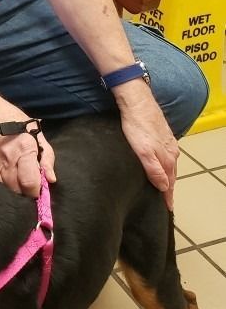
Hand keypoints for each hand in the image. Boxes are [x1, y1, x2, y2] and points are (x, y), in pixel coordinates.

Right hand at [0, 98, 55, 196]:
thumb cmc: (15, 121)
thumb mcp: (36, 134)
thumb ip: (47, 158)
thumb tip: (50, 179)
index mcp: (24, 151)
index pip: (30, 184)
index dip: (36, 190)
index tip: (38, 188)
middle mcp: (6, 161)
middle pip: (17, 191)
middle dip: (24, 189)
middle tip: (25, 179)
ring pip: (3, 190)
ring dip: (11, 187)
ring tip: (13, 175)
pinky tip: (0, 173)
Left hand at [114, 85, 178, 209]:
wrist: (136, 101)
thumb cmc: (137, 125)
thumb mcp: (143, 150)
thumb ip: (154, 169)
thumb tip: (164, 187)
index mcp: (167, 156)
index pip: (169, 182)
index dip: (168, 196)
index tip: (168, 208)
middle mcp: (170, 150)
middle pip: (171, 174)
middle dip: (169, 188)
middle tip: (165, 200)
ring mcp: (167, 142)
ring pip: (170, 164)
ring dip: (167, 176)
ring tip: (163, 186)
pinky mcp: (162, 134)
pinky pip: (166, 154)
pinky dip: (165, 164)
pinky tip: (159, 164)